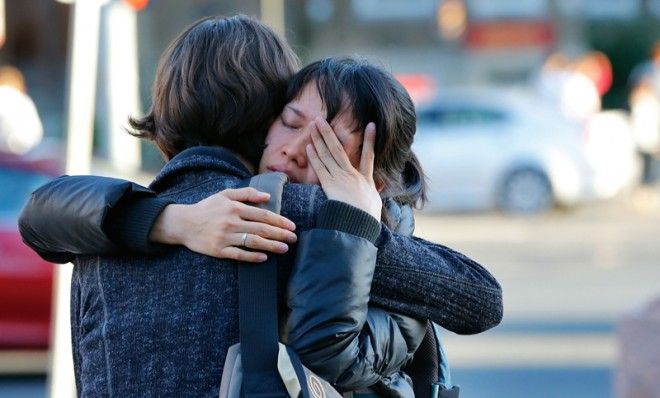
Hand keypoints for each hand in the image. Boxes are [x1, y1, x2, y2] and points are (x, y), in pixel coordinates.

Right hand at [150, 187, 296, 261]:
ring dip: (271, 246)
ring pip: (253, 242)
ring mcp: (225, 237)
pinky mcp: (218, 250)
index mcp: (234, 208)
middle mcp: (231, 222)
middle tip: (294, 238)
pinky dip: (252, 257)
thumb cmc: (207, 208)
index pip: (263, 215)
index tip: (292, 226)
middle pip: (261, 229)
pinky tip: (264, 258)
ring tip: (284, 248)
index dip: (280, 221)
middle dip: (280, 234)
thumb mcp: (225, 194)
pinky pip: (238, 255)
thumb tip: (268, 196)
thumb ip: (247, 193)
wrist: (183, 223)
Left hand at [306, 117, 381, 219]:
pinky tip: (309, 146)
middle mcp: (352, 175)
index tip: (371, 125)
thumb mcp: (375, 205)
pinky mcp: (329, 185)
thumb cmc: (367, 220)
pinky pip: (320, 168)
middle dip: (329, 133)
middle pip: (339, 149)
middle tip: (321, 119)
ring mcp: (340, 178)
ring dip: (319, 139)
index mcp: (366, 180)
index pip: (369, 156)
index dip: (370, 140)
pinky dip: (314, 157)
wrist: (358, 226)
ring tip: (313, 125)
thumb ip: (374, 194)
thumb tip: (377, 190)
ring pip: (328, 155)